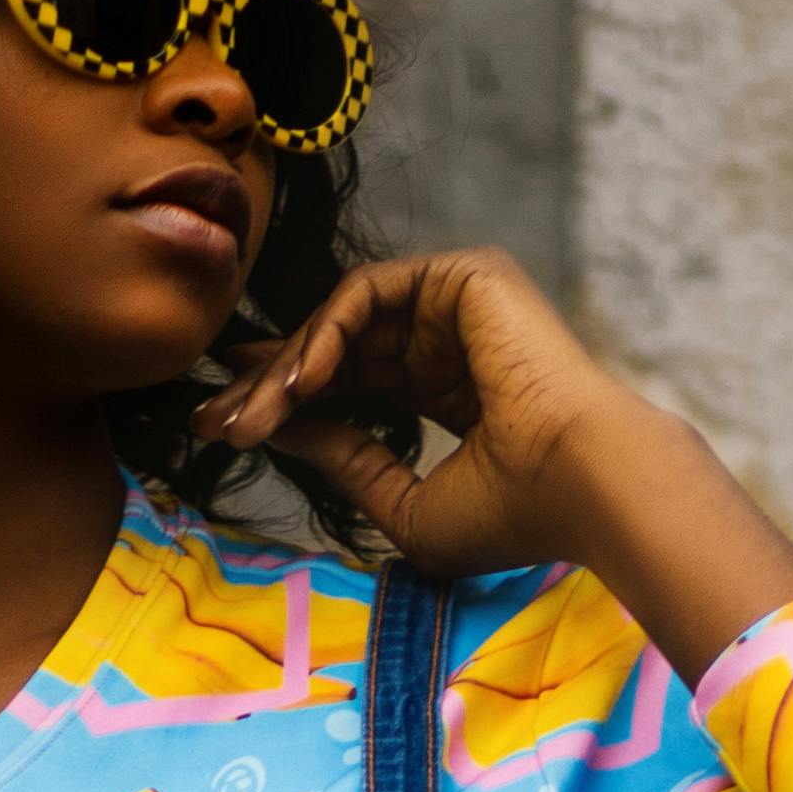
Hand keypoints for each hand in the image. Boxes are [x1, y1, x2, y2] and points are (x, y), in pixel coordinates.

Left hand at [196, 246, 792, 680]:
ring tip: (249, 414)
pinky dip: (324, 333)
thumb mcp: (404, 502)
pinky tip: (298, 381)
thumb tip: (281, 428)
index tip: (226, 425)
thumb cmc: (513, 515)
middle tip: (211, 417)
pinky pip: (366, 293)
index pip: (351, 382)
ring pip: (342, 320)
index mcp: (449, 391)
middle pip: (336, 349)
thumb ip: (344, 460)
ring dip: (287, 367)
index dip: (286, 400)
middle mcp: (452, 340)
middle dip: (266, 383)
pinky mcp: (463, 276)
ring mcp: (459, 303)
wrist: (581, 486)